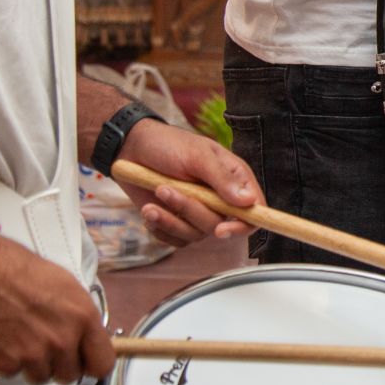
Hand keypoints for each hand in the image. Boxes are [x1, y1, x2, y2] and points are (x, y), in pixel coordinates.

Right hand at [0, 227, 114, 384]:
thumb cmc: (18, 270)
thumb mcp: (64, 285)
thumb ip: (78, 316)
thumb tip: (85, 336)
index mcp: (83, 317)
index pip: (102, 363)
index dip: (92, 363)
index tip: (83, 359)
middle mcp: (62, 340)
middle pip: (70, 375)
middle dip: (59, 364)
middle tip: (44, 344)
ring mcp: (33, 355)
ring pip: (41, 377)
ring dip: (33, 364)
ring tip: (20, 337)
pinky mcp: (5, 365)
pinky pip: (13, 373)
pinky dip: (8, 361)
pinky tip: (1, 338)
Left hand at [119, 119, 265, 245]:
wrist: (131, 149)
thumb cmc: (167, 144)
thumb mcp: (197, 156)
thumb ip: (222, 179)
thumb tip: (248, 202)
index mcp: (233, 178)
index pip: (253, 210)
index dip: (243, 225)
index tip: (220, 229)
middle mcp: (219, 199)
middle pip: (218, 225)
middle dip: (189, 211)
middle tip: (165, 190)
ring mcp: (198, 212)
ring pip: (195, 235)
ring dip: (170, 219)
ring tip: (153, 197)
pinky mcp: (177, 222)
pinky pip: (175, 240)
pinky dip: (161, 228)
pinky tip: (150, 209)